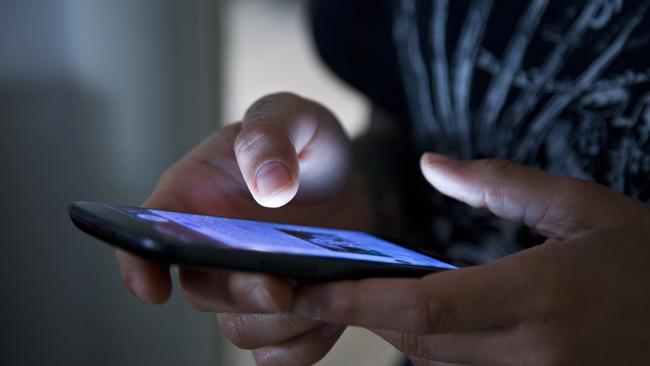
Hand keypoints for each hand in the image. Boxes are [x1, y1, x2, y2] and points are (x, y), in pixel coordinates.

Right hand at [115, 92, 370, 364]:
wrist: (343, 176)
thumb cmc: (303, 142)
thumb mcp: (291, 116)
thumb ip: (271, 134)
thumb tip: (268, 185)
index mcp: (193, 198)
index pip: (146, 235)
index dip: (138, 266)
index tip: (154, 288)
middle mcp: (212, 249)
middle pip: (203, 291)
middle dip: (238, 295)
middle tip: (277, 285)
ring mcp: (247, 284)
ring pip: (241, 329)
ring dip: (278, 323)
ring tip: (318, 290)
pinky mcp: (285, 308)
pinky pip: (284, 349)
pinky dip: (305, 343)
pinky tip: (330, 311)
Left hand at [291, 154, 649, 364]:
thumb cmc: (647, 257)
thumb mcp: (583, 207)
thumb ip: (501, 184)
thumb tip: (434, 164)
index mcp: (541, 296)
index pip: (425, 308)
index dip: (356, 303)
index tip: (305, 291)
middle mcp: (534, 353)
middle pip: (418, 341)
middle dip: (368, 314)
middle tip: (327, 285)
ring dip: (405, 332)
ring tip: (382, 295)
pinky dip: (442, 353)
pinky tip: (443, 322)